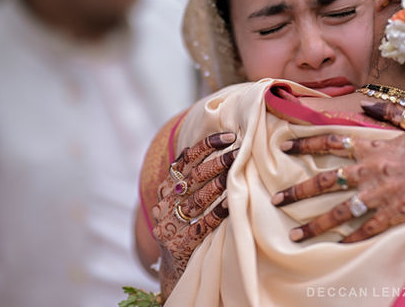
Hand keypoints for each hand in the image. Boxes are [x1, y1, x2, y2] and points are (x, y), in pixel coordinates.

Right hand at [151, 132, 237, 297]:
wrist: (174, 268)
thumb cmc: (188, 226)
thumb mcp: (184, 201)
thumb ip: (196, 178)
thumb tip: (226, 144)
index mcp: (166, 189)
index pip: (184, 161)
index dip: (206, 146)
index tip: (230, 137)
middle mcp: (165, 205)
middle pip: (191, 178)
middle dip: (217, 162)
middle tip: (239, 152)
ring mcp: (170, 226)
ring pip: (196, 200)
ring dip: (218, 184)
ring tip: (237, 172)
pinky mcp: (179, 246)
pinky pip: (201, 226)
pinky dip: (217, 214)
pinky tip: (231, 204)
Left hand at [272, 101, 404, 242]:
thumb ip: (392, 113)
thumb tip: (369, 105)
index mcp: (376, 147)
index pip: (334, 141)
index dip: (307, 141)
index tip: (285, 144)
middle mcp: (373, 171)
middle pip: (328, 180)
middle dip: (299, 190)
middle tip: (277, 199)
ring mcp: (383, 195)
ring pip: (341, 212)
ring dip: (315, 224)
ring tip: (295, 234)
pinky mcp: (396, 214)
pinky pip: (368, 229)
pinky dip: (352, 238)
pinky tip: (337, 245)